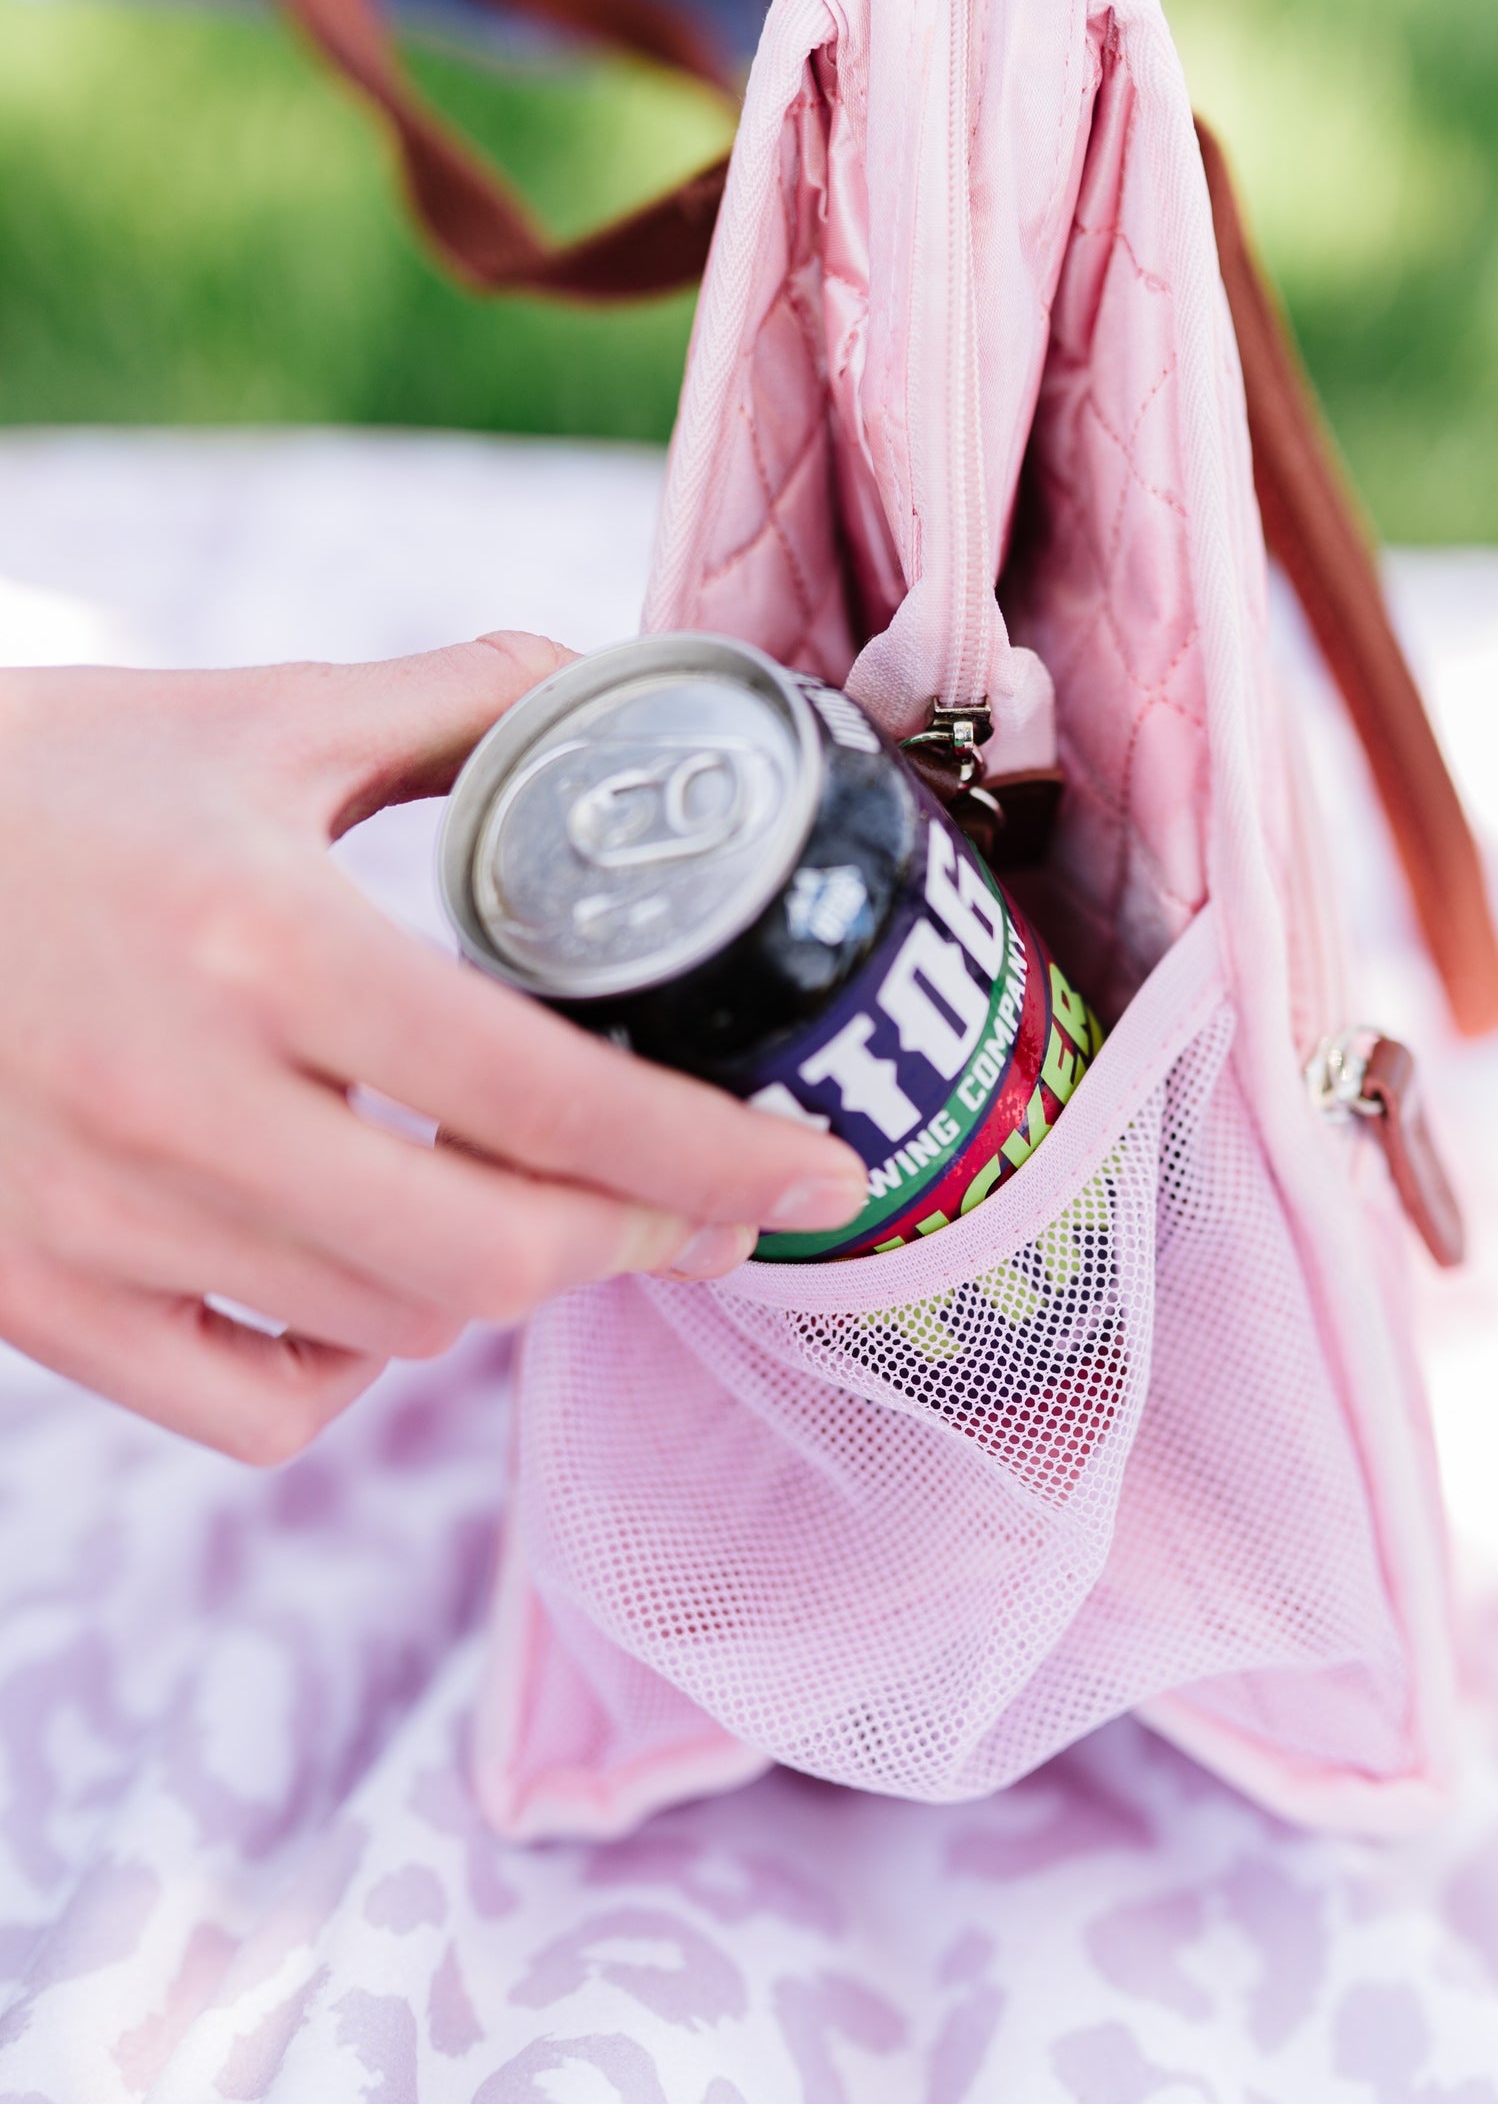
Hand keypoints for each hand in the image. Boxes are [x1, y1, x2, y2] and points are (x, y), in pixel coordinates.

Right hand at [0, 632, 866, 1462]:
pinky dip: (349, 1375)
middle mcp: (186, 1105)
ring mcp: (102, 1222)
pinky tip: (369, 1295)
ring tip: (555, 1218)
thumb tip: (600, 688)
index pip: (550, 1097)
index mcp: (260, 941)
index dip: (713, 1153)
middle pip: (495, 1261)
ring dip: (506, 1289)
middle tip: (714, 1205)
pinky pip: (252, 1415)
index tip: (812, 1167)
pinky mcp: (33, 1297)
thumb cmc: (25, 785)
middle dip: (641, 1241)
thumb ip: (439, 707)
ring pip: (390, 1337)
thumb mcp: (236, 716)